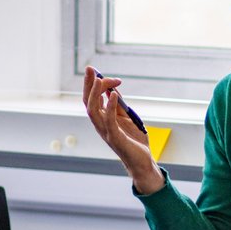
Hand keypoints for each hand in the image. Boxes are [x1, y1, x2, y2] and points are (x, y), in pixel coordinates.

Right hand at [82, 66, 163, 193]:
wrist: (142, 161)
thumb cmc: (133, 140)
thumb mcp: (126, 118)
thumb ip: (118, 106)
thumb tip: (112, 90)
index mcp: (102, 119)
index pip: (92, 99)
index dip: (96, 84)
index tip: (109, 76)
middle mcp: (100, 125)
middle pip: (88, 102)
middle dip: (88, 84)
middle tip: (90, 68)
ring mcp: (106, 132)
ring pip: (93, 111)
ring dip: (95, 94)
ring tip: (99, 79)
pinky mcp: (115, 138)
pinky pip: (109, 122)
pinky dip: (110, 108)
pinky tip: (114, 96)